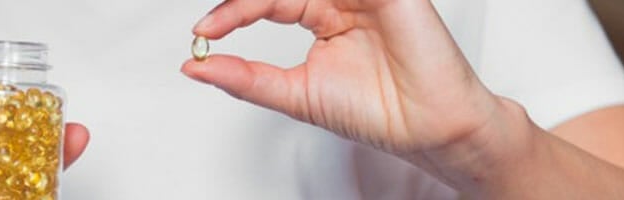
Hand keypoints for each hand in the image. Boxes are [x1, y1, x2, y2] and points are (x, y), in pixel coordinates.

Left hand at [182, 0, 503, 153]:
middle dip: (245, 2)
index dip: (233, 13)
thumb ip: (246, 78)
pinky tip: (285, 2)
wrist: (427, 129)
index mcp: (322, 17)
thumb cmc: (377, 113)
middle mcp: (342, 0)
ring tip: (245, 10)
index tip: (203, 33)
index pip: (267, 1)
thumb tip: (196, 66)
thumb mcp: (295, 94)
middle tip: (216, 23)